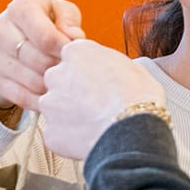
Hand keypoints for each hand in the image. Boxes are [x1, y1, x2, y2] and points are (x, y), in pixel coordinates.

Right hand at [0, 0, 85, 113]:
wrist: (19, 40)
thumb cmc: (49, 23)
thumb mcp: (63, 13)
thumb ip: (70, 22)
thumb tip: (74, 38)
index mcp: (21, 8)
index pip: (45, 36)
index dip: (64, 49)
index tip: (75, 54)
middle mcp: (1, 29)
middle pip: (36, 59)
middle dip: (57, 67)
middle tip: (71, 70)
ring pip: (29, 80)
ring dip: (50, 84)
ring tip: (64, 81)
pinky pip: (20, 96)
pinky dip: (40, 99)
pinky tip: (52, 95)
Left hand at [39, 39, 164, 160]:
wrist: (134, 130)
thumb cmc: (139, 98)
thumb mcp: (131, 66)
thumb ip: (109, 64)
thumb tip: (112, 71)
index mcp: (77, 52)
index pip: (72, 58)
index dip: (86, 74)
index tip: (97, 84)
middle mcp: (57, 74)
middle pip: (58, 82)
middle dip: (72, 93)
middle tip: (95, 106)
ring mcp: (50, 103)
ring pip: (55, 108)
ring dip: (68, 116)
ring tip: (94, 124)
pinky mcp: (50, 130)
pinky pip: (56, 133)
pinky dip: (69, 138)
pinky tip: (89, 138)